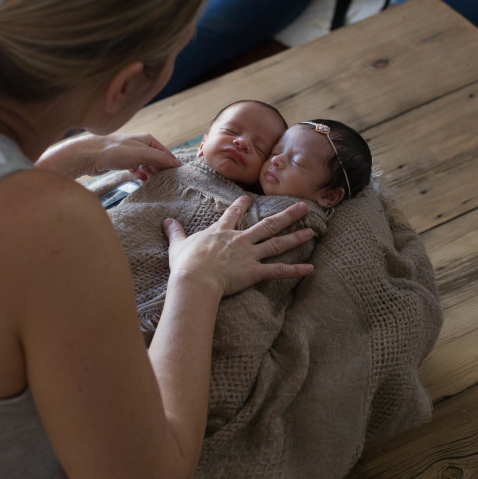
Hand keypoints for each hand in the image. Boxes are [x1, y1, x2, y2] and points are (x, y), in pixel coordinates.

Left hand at [85, 133, 180, 178]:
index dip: (171, 164)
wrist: (90, 155)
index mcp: (147, 140)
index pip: (165, 153)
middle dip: (162, 170)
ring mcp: (131, 154)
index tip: (178, 176)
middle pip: (156, 159)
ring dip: (152, 173)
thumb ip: (160, 158)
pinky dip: (141, 175)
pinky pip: (136, 169)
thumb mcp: (142, 154)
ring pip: (147, 165)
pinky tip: (143, 181)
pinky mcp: (122, 162)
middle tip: (169, 183)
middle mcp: (140, 145)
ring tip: (158, 184)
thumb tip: (177, 163)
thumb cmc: (115, 152)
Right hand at [163, 196, 314, 297]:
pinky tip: (310, 268)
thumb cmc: (185, 264)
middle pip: (268, 224)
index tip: (250, 198)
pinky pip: (279, 270)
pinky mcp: (254, 271)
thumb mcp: (177, 245)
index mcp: (221, 232)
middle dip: (286, 215)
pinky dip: (295, 270)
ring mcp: (249, 254)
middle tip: (302, 207)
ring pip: (277, 243)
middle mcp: (239, 239)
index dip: (242, 205)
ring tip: (311, 231)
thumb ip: (174, 232)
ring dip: (296, 237)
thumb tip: (165, 221)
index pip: (233, 213)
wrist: (194, 279)